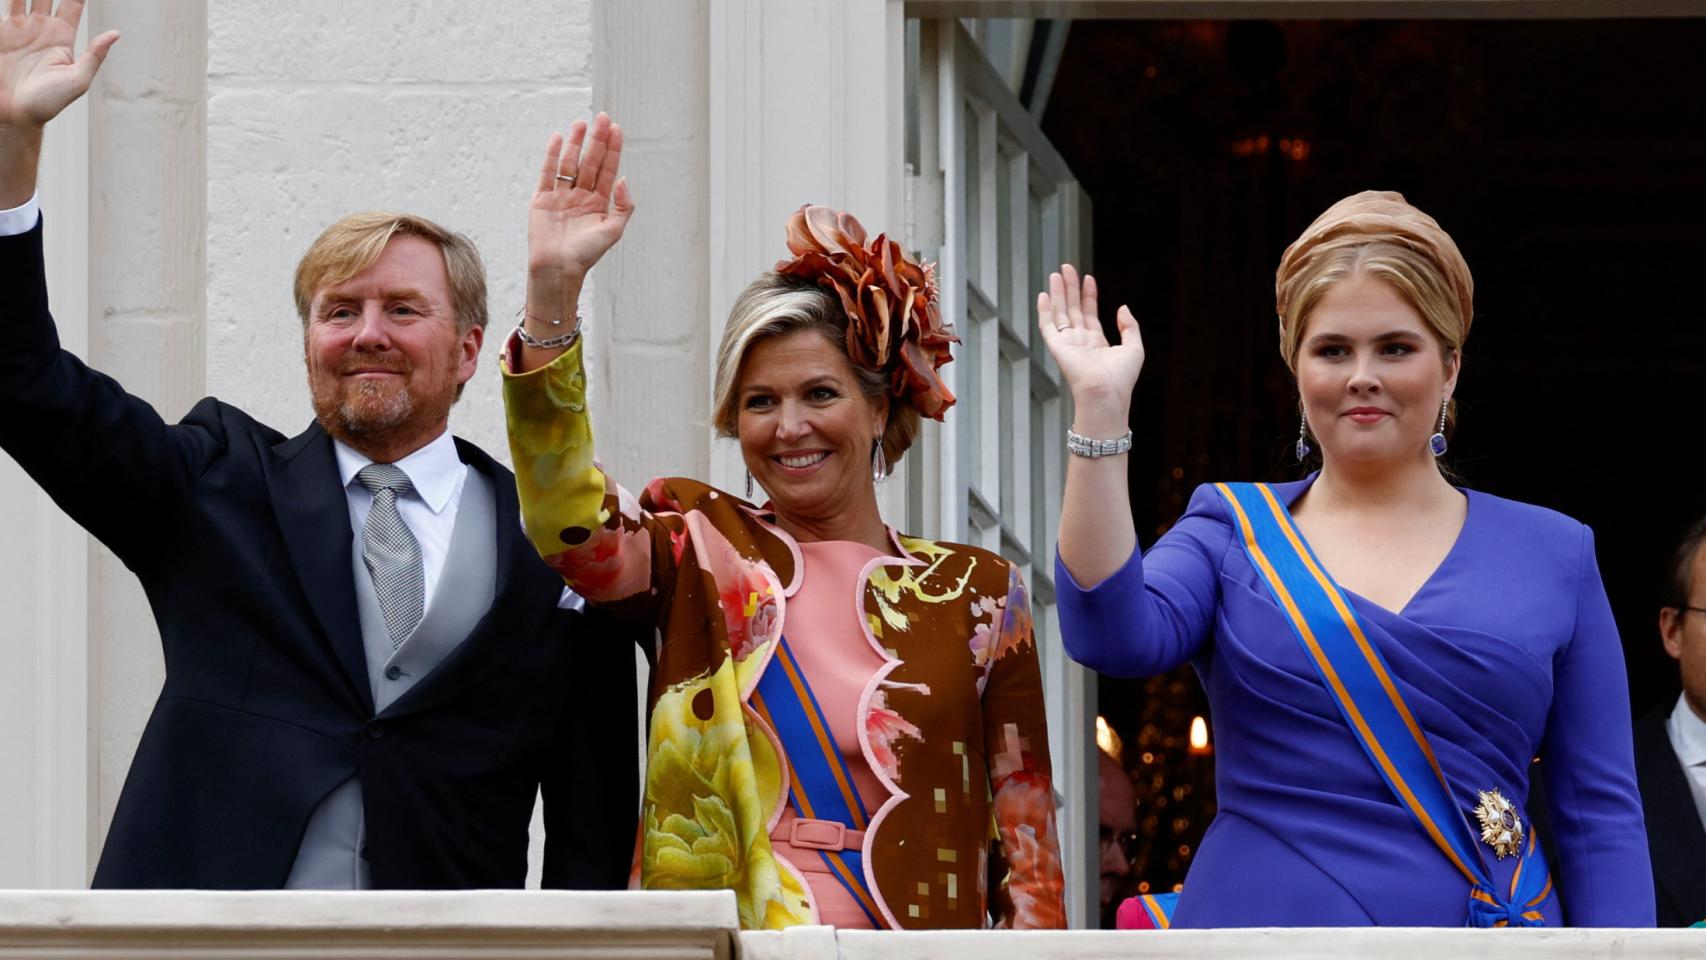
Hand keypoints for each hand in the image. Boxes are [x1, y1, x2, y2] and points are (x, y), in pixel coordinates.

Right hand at [0, 1, 117, 128]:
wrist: (12, 114)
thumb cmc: (47, 103)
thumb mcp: (77, 81)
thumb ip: (94, 56)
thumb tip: (116, 33)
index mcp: (62, 36)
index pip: (72, 2)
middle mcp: (41, 27)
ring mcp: (19, 27)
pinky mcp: (1, 31)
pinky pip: (5, 4)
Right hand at [526, 112, 633, 317]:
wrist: (558, 269)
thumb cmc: (586, 254)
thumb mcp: (613, 231)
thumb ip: (623, 205)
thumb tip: (623, 178)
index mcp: (599, 203)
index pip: (607, 170)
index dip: (612, 150)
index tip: (616, 129)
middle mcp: (581, 196)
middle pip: (590, 162)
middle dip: (597, 140)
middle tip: (602, 118)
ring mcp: (561, 196)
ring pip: (570, 164)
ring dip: (576, 143)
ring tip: (582, 123)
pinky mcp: (542, 200)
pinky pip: (547, 173)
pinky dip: (552, 156)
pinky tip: (559, 139)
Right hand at [1036, 265, 1143, 419]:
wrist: (1106, 392)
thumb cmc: (1121, 378)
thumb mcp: (1134, 348)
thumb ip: (1130, 327)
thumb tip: (1123, 308)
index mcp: (1097, 344)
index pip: (1090, 314)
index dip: (1089, 295)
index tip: (1088, 278)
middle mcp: (1080, 342)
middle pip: (1072, 309)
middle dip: (1070, 288)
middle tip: (1067, 268)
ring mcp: (1067, 344)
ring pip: (1060, 313)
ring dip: (1058, 293)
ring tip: (1057, 274)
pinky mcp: (1057, 347)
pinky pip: (1047, 326)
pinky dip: (1045, 311)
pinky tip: (1044, 295)